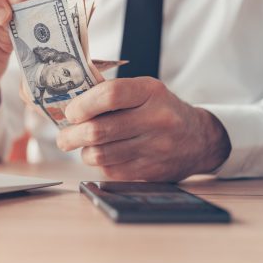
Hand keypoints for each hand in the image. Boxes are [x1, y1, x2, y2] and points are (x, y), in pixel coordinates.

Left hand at [56, 77, 230, 181]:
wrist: (198, 140)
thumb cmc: (161, 111)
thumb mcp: (145, 92)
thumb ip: (113, 94)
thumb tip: (70, 106)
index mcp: (150, 92)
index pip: (109, 95)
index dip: (82, 105)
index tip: (70, 112)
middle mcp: (155, 119)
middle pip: (99, 131)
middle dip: (71, 135)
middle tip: (64, 137)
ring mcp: (154, 148)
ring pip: (100, 155)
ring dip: (84, 152)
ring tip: (83, 146)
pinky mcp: (150, 171)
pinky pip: (111, 171)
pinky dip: (100, 164)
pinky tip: (104, 155)